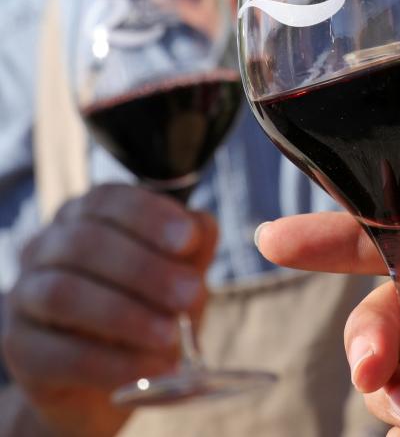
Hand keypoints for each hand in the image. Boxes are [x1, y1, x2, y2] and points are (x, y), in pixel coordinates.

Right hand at [2, 184, 215, 436]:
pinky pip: (58, 353)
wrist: (108, 379)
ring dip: (125, 315)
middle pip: (86, 243)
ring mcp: (25, 295)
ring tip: (171, 337)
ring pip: (65, 293)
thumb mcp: (177, 274)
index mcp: (85, 215)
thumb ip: (192, 248)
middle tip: (191, 295)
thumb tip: (200, 226)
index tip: (188, 241)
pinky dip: (110, 363)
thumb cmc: (148, 309)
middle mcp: (47, 246)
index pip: (108, 200)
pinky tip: (150, 370)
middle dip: (144, 269)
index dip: (149, 217)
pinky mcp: (20, 348)